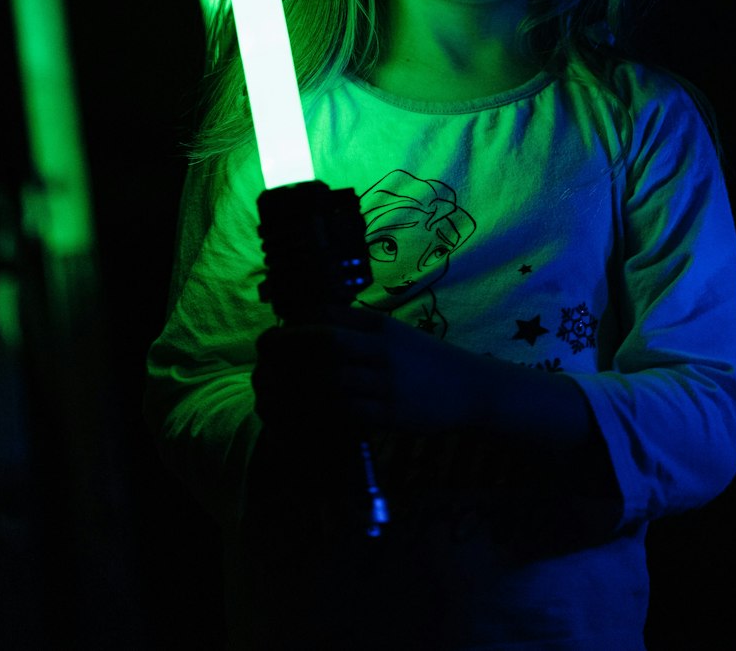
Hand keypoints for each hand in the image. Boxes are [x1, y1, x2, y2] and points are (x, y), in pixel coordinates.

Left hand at [253, 306, 498, 434]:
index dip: (297, 325)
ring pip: (332, 381)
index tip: (273, 336)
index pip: (332, 316)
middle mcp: (384, 350)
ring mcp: (389, 383)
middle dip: (289, 351)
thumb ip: (360, 328)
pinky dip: (321, 415)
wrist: (472, 388)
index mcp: (383, 326)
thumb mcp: (396, 333)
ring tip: (273, 391)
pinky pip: (347, 415)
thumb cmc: (427, 360)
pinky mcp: (393, 415)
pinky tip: (301, 418)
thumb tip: (312, 322)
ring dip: (298, 386)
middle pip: (326, 345)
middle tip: (263, 360)